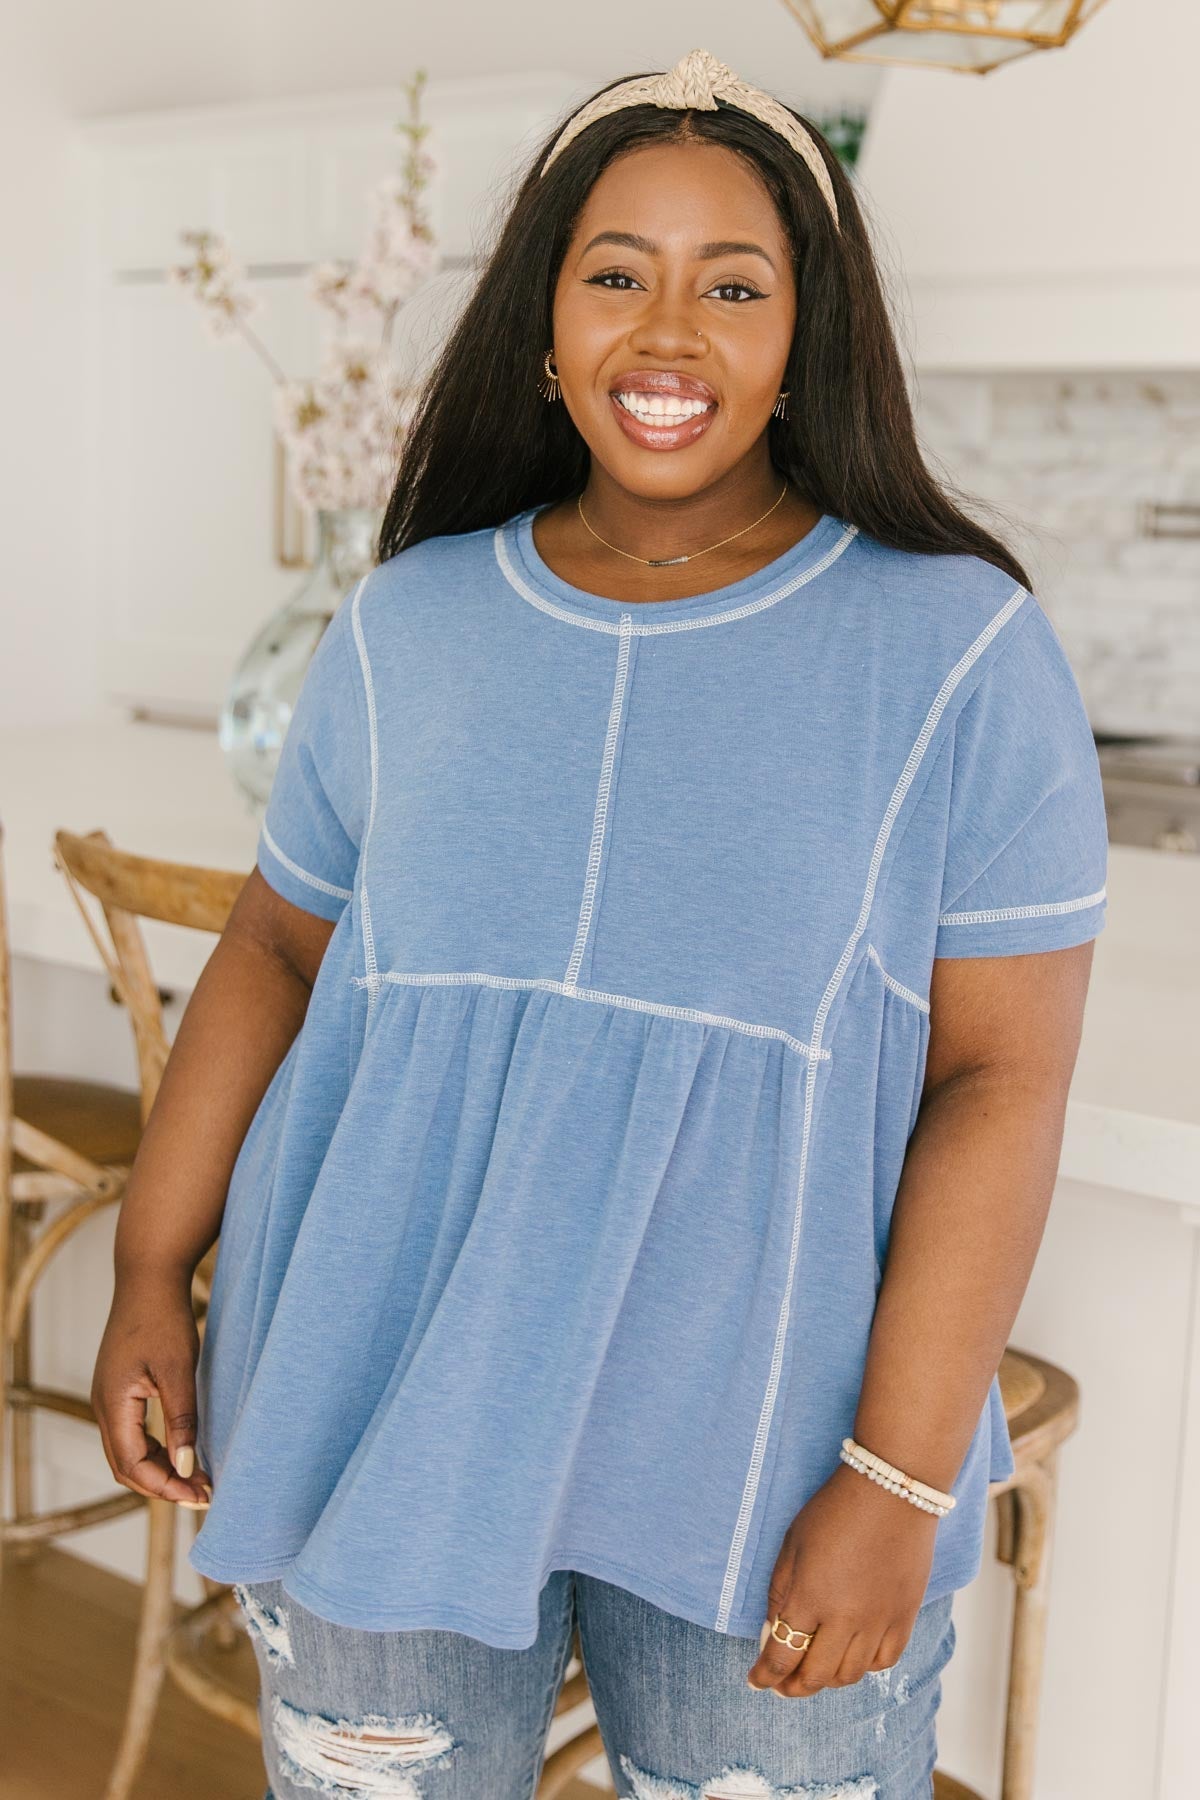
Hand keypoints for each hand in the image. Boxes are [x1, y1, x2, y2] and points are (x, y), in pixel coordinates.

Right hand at [91, 1267, 213, 1508]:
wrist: (148, 1277)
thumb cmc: (163, 1318)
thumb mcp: (178, 1370)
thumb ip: (181, 1420)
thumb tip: (187, 1468)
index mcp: (113, 1404)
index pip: (133, 1466)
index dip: (166, 1486)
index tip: (201, 1494)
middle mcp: (104, 1406)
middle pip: (126, 1466)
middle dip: (162, 1485)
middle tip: (202, 1494)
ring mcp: (109, 1398)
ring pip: (127, 1452)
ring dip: (159, 1470)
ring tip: (197, 1478)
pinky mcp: (119, 1390)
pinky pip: (131, 1434)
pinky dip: (155, 1450)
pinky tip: (182, 1451)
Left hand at [745, 1461, 938, 1697]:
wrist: (891, 1491)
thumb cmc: (834, 1510)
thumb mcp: (792, 1544)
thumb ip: (779, 1592)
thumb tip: (772, 1632)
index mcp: (809, 1598)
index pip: (781, 1656)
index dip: (764, 1675)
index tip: (755, 1680)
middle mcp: (844, 1619)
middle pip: (815, 1676)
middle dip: (792, 1687)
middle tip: (782, 1685)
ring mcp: (878, 1622)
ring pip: (849, 1675)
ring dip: (826, 1680)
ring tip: (814, 1671)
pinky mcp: (904, 1617)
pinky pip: (884, 1661)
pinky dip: (864, 1667)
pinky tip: (852, 1656)